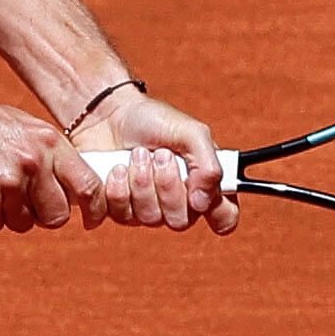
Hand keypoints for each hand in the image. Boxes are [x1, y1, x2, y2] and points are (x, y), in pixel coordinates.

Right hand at [0, 95, 103, 232]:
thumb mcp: (16, 126)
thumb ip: (45, 152)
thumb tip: (73, 180)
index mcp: (47, 140)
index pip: (88, 184)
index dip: (93, 208)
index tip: (90, 220)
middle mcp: (33, 160)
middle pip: (58, 215)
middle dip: (41, 215)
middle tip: (17, 200)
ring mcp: (9, 180)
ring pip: (24, 223)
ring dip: (7, 214)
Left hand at [67, 87, 240, 233]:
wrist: (110, 114)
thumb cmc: (153, 121)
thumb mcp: (190, 131)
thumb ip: (208, 162)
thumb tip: (204, 201)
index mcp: (204, 184)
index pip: (224, 218)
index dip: (219, 215)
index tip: (199, 195)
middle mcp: (179, 202)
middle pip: (182, 221)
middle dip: (167, 185)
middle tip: (160, 155)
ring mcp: (149, 209)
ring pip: (151, 219)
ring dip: (142, 181)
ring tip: (137, 154)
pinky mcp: (121, 209)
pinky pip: (123, 215)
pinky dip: (120, 188)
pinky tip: (117, 168)